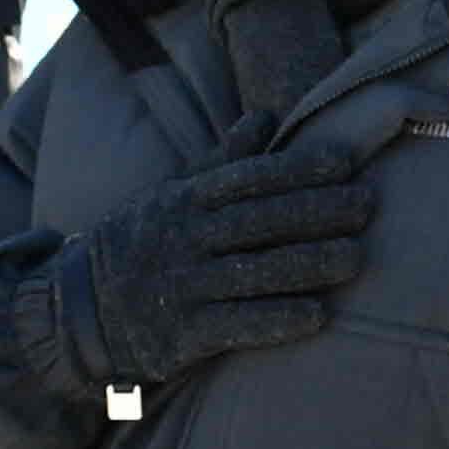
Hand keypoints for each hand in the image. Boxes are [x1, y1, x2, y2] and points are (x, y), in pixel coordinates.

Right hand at [58, 136, 377, 389]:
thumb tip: (265, 115)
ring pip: (257, 271)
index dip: (298, 168)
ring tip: (357, 257)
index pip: (248, 177)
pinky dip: (279, 319)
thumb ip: (222, 161)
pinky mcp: (185, 332)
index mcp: (186, 199)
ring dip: (310, 264)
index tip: (345, 162)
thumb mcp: (172, 194)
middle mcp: (186, 238)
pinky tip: (318, 315)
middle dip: (317, 211)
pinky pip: (238, 325)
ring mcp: (185, 285)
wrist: (81, 309)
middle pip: (260, 220)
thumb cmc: (142, 242)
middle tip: (367, 205)